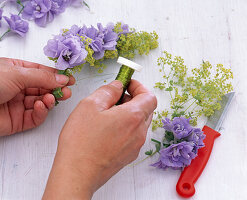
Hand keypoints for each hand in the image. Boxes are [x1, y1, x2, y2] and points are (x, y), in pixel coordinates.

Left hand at [0, 58, 74, 135]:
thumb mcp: (17, 73)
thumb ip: (42, 77)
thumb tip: (63, 79)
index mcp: (16, 71)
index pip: (41, 73)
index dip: (56, 76)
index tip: (70, 79)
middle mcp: (18, 87)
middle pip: (43, 88)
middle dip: (56, 90)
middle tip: (67, 92)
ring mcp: (19, 104)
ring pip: (41, 103)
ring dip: (50, 101)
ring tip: (53, 98)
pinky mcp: (18, 120)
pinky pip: (35, 117)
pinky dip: (41, 112)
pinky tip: (41, 106)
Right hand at [43, 80, 156, 199]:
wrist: (77, 174)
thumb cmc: (81, 142)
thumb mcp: (90, 105)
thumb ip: (108, 91)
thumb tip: (117, 86)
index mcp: (133, 117)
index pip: (149, 96)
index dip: (139, 87)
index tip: (127, 84)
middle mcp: (139, 133)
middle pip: (146, 109)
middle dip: (133, 98)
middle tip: (116, 96)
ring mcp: (135, 146)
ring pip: (139, 122)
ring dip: (129, 113)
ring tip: (109, 113)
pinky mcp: (128, 155)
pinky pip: (133, 135)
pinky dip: (126, 126)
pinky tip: (108, 128)